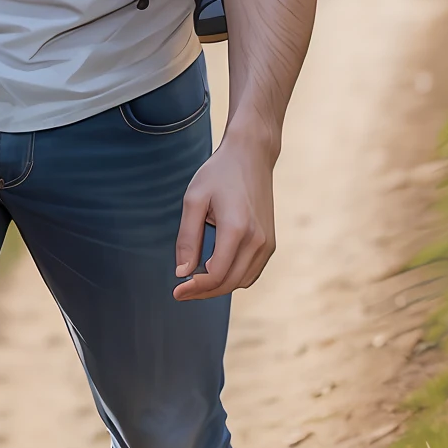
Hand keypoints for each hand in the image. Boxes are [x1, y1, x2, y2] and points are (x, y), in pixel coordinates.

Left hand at [172, 129, 275, 299]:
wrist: (251, 156)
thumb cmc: (219, 174)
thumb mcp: (194, 199)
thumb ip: (188, 237)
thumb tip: (182, 272)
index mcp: (237, 229)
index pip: (216, 274)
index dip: (194, 287)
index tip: (176, 290)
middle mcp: (257, 240)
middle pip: (229, 283)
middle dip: (204, 292)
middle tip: (182, 291)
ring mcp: (268, 243)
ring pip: (242, 281)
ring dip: (219, 286)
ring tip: (196, 281)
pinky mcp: (271, 243)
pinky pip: (252, 272)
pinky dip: (234, 277)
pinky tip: (215, 270)